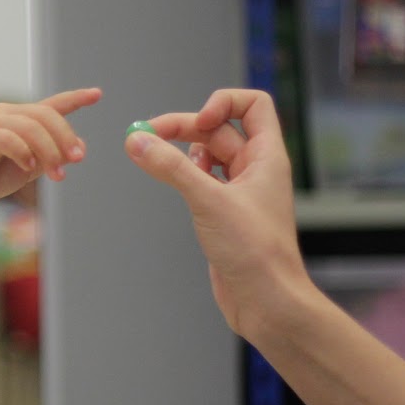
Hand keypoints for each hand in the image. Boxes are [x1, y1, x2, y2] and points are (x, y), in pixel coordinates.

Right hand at [0, 87, 100, 212]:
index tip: (97, 94)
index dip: (75, 98)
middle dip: (66, 137)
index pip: (52, 104)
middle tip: (77, 159)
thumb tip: (79, 148)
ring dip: (49, 151)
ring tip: (55, 175)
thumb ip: (52, 156)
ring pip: (32, 127)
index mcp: (21, 119)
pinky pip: (9, 138)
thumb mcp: (29, 167)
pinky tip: (28, 167)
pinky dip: (23, 152)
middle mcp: (7, 113)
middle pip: (46, 115)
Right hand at [123, 88, 309, 335]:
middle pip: (218, 129)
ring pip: (206, 154)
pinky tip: (170, 182)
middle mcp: (255, 169)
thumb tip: (137, 141)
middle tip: (145, 135)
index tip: (196, 125)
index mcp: (267, 156)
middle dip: (183, 127)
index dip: (221, 104)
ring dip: (179, 151)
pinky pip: (200, 180)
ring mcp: (239, 191)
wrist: (266, 301)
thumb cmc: (255, 252)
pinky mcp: (223, 212)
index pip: (252, 105)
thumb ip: (171, 168)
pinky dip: (182, 175)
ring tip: (153, 157)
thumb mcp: (209, 201)